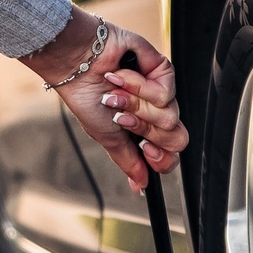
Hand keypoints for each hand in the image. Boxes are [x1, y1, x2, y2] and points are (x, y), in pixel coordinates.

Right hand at [20, 8, 187, 192]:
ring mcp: (160, 91)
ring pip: (170, 116)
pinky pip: (166, 92)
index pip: (170, 153)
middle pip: (176, 138)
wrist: (76, 66)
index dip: (162, 157)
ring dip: (136, 107)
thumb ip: (127, 160)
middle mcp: (154, 112)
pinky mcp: (162, 70)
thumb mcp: (106, 136)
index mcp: (142, 129)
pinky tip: (119, 77)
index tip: (145, 150)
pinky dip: (139, 87)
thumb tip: (140, 186)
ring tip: (114, 93)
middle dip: (145, 129)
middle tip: (122, 118)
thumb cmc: (85, 97)